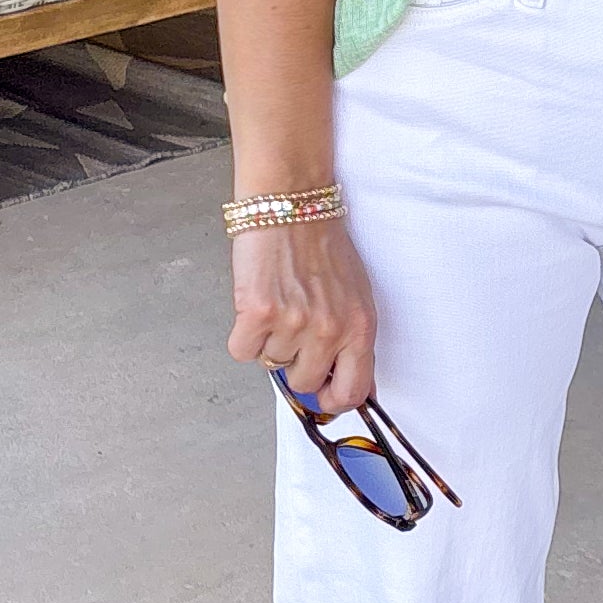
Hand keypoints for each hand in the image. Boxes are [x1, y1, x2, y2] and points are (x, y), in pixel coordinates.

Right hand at [228, 216, 376, 411]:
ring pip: (270, 364)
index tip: (322, 394)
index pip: (352, 392)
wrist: (291, 202)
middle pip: (305, 382)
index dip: (333, 400)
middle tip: (293, 327)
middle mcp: (330, 330)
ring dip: (268, 340)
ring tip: (278, 302)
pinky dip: (243, 333)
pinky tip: (255, 303)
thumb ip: (353, 340)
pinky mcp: (257, 313)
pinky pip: (242, 350)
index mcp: (360, 327)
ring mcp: (294, 323)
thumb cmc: (323, 244)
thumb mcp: (356, 295)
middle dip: (295, 361)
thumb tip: (353, 385)